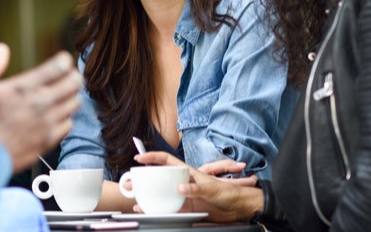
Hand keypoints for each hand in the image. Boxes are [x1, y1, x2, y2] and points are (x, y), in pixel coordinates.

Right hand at [0, 43, 81, 170]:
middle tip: (67, 75)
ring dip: (71, 96)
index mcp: (23, 89)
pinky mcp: (48, 141)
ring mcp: (47, 124)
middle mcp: (40, 105)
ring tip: (64, 94)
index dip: (63, 60)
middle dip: (72, 76)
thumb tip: (1, 49)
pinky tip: (57, 116)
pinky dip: (66, 117)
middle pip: (73, 84)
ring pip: (74, 104)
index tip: (61, 60)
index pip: (58, 67)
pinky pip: (69, 125)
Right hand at [134, 152, 262, 222]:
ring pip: (163, 195)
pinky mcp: (188, 207)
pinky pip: (171, 208)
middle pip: (161, 178)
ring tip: (138, 202)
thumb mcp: (212, 189)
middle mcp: (184, 182)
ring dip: (151, 198)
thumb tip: (180, 188)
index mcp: (189, 172)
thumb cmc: (229, 193)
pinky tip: (153, 212)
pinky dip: (161, 210)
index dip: (153, 157)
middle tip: (132, 183)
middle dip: (145, 180)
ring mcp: (185, 195)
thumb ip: (196, 188)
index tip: (140, 158)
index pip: (167, 160)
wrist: (239, 208)